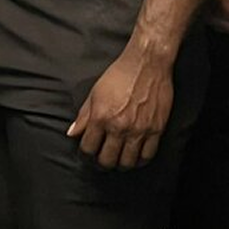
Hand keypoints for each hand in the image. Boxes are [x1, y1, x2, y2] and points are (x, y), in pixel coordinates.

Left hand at [67, 48, 173, 169]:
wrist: (147, 63)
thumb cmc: (119, 74)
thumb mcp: (95, 92)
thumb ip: (83, 116)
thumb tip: (72, 133)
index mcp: (101, 117)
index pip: (88, 148)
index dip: (84, 156)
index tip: (86, 155)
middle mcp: (119, 127)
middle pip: (106, 160)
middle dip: (101, 164)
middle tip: (101, 161)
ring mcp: (139, 130)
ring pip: (127, 163)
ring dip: (120, 165)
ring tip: (117, 160)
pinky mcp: (156, 130)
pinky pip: (147, 156)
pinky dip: (139, 161)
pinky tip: (135, 157)